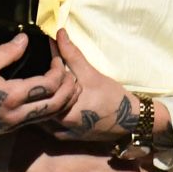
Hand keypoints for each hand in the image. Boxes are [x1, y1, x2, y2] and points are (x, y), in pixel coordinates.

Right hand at [0, 34, 77, 136]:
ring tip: (65, 84)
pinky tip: (47, 95)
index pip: (48, 85)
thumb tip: (25, 39)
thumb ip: (6, 52)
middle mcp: (16, 115)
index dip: (58, 70)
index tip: (57, 57)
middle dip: (68, 89)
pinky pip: (37, 120)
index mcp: (11, 98)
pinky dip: (49, 108)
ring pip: (48, 116)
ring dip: (62, 100)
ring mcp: (13, 125)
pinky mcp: (9, 128)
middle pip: (56, 106)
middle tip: (70, 73)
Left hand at [46, 30, 169, 147]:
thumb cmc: (112, 96)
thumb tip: (59, 33)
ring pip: (44, 115)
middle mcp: (60, 128)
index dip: (45, 76)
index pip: (42, 93)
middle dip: (44, 88)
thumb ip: (71, 54)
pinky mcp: (68, 138)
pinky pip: (52, 125)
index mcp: (63, 113)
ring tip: (52, 85)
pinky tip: (57, 100)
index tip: (53, 63)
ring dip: (46, 100)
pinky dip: (51, 112)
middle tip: (49, 73)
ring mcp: (63, 135)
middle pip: (41, 105)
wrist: (131, 120)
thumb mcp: (90, 74)